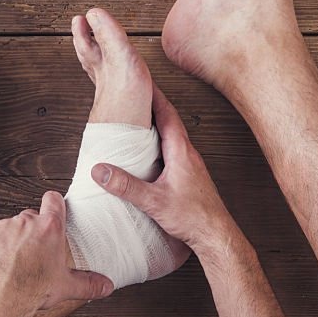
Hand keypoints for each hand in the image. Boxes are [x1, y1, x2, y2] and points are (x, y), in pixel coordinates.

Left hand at [0, 191, 113, 315]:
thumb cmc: (33, 292)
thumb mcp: (67, 287)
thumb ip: (89, 284)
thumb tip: (107, 286)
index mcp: (49, 228)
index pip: (53, 200)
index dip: (53, 204)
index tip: (52, 210)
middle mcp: (26, 222)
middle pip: (30, 217)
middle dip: (31, 232)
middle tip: (31, 253)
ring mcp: (2, 226)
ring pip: (8, 228)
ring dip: (10, 241)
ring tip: (10, 264)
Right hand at [91, 87, 240, 255]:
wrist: (216, 236)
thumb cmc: (192, 218)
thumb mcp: (154, 201)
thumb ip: (126, 186)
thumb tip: (100, 171)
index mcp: (181, 151)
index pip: (167, 114)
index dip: (154, 95)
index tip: (142, 80)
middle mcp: (188, 154)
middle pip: (169, 121)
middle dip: (153, 106)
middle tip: (135, 95)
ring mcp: (191, 165)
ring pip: (172, 136)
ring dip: (157, 125)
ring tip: (138, 120)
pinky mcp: (190, 177)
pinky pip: (173, 151)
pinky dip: (160, 143)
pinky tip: (149, 153)